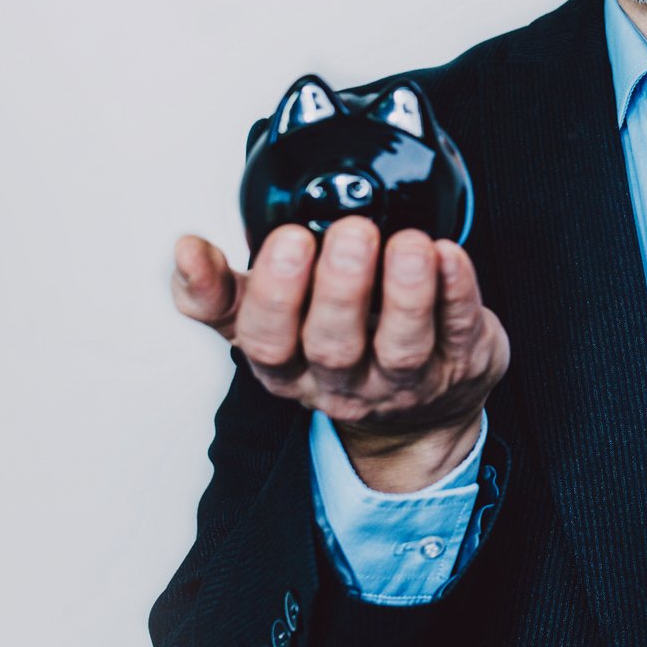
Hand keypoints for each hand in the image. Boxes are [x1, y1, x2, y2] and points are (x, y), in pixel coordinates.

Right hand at [171, 216, 509, 490]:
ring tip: (406, 244)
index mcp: (287, 364)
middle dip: (338, 288)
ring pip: (401, 347)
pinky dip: (458, 292)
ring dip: (404, 293)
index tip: (281, 240)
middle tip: (349, 234)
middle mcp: (343, 379)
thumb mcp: (272, 323)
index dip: (267, 296)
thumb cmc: (340, 345)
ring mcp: (405, 379)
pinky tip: (450, 255)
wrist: (422, 412)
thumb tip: (184, 251)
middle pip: (333, 345)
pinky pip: (461, 330)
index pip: (263, 342)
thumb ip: (224, 290)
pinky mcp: (462, 364)